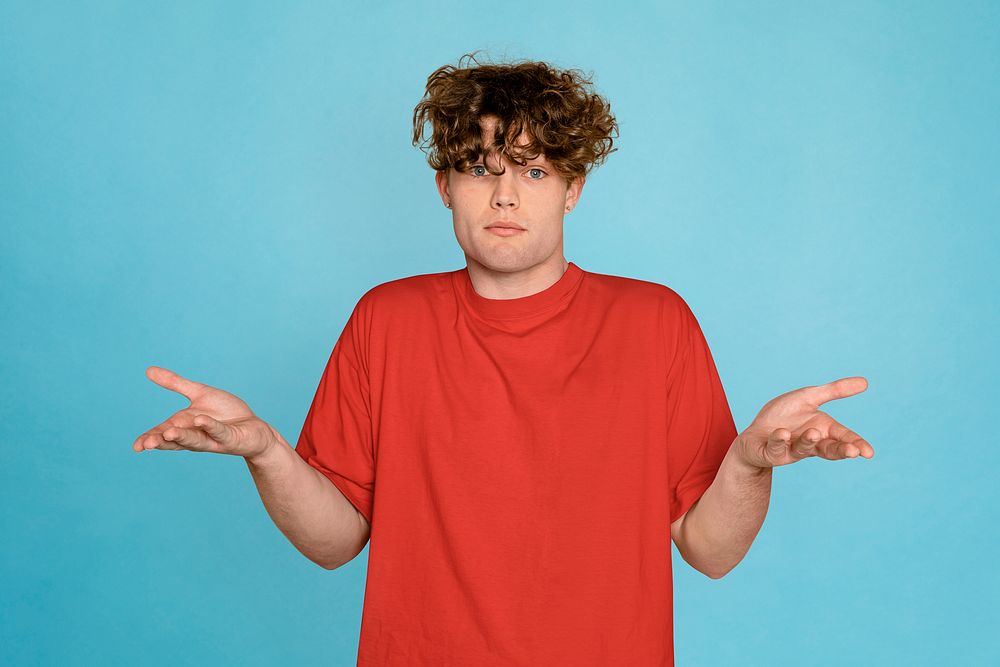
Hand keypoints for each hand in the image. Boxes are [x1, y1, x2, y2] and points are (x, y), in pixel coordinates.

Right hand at [132, 365, 277, 459]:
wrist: (253, 428)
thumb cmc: (225, 412)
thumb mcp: (199, 393)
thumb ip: (175, 383)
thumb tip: (148, 370)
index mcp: (185, 426)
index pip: (163, 434)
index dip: (150, 439)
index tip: (137, 446)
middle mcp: (196, 435)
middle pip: (175, 440)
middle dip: (161, 442)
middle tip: (147, 443)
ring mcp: (213, 438)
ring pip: (194, 440)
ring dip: (181, 437)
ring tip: (167, 433)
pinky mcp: (230, 437)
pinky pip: (219, 431)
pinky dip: (210, 426)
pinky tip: (200, 419)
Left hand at [734, 376, 873, 469]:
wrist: (755, 433)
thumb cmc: (784, 415)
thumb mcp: (809, 397)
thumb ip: (834, 391)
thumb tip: (866, 382)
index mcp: (822, 430)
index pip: (843, 438)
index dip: (856, 444)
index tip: (868, 452)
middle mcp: (809, 443)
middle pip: (829, 449)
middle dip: (841, 450)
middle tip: (852, 451)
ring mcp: (790, 450)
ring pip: (802, 449)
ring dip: (808, 440)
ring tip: (813, 432)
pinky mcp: (771, 452)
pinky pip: (776, 448)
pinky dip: (779, 440)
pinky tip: (783, 433)